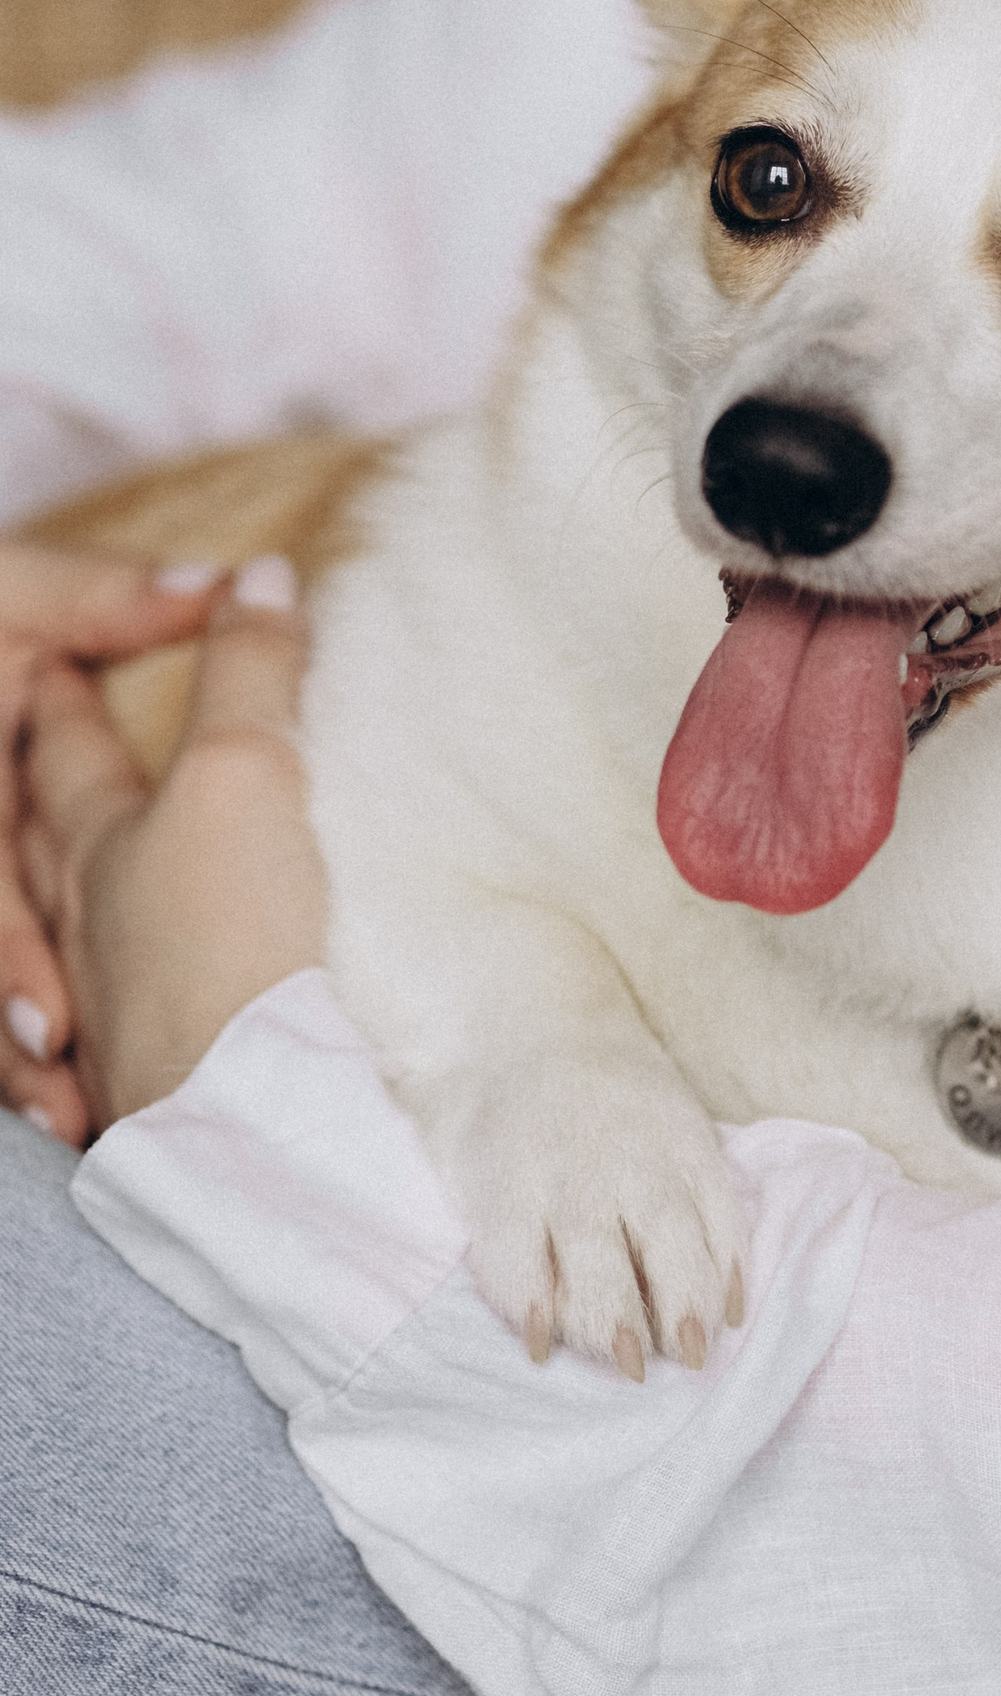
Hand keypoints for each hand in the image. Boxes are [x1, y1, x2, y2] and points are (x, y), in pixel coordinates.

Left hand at [15, 556, 326, 1140]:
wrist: (229, 1121)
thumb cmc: (223, 935)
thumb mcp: (242, 773)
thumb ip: (248, 675)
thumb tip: (260, 574)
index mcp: (101, 835)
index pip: (72, 743)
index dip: (75, 693)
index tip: (64, 659)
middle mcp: (82, 917)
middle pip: (46, 847)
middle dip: (51, 810)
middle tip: (59, 769)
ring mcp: (102, 1002)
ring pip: (56, 948)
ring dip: (57, 933)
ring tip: (76, 902)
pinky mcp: (132, 1081)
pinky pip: (88, 1039)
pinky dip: (79, 1035)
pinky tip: (97, 1052)